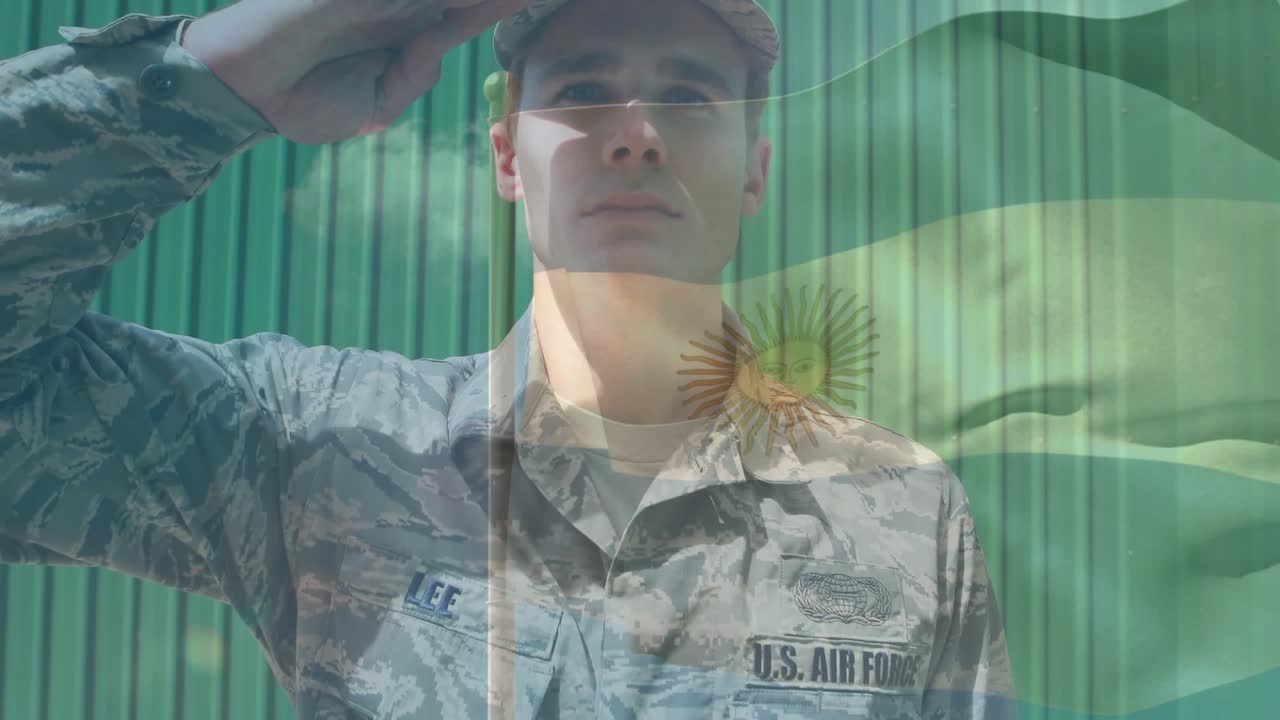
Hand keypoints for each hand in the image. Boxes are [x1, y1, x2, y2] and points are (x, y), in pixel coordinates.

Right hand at [183, 0, 530, 143]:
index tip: (538, 0)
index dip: (503, 6)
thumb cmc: (305, 101)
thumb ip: (414, 75)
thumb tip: (439, 42)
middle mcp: (399, 6)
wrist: (245, 92)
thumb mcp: (378, 104)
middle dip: (497, 0)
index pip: (471, 13)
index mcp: (410, 34)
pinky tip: (464, 2)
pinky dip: (424, 2)